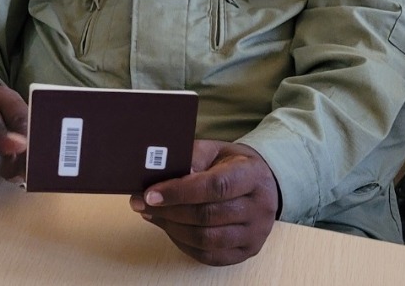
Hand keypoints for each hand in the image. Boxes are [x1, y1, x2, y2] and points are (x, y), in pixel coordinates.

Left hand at [130, 140, 278, 265]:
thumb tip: (167, 173)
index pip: (215, 186)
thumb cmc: (233, 164)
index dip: (180, 191)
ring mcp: (255, 234)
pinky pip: (209, 256)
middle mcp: (259, 208)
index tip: (150, 192)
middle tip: (140, 202)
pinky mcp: (246, 252)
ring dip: (172, 228)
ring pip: (207, 239)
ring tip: (150, 213)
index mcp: (252, 176)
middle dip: (168, 210)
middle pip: (208, 216)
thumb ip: (194, 156)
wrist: (264, 184)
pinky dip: (183, 243)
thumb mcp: (216, 149)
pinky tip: (168, 227)